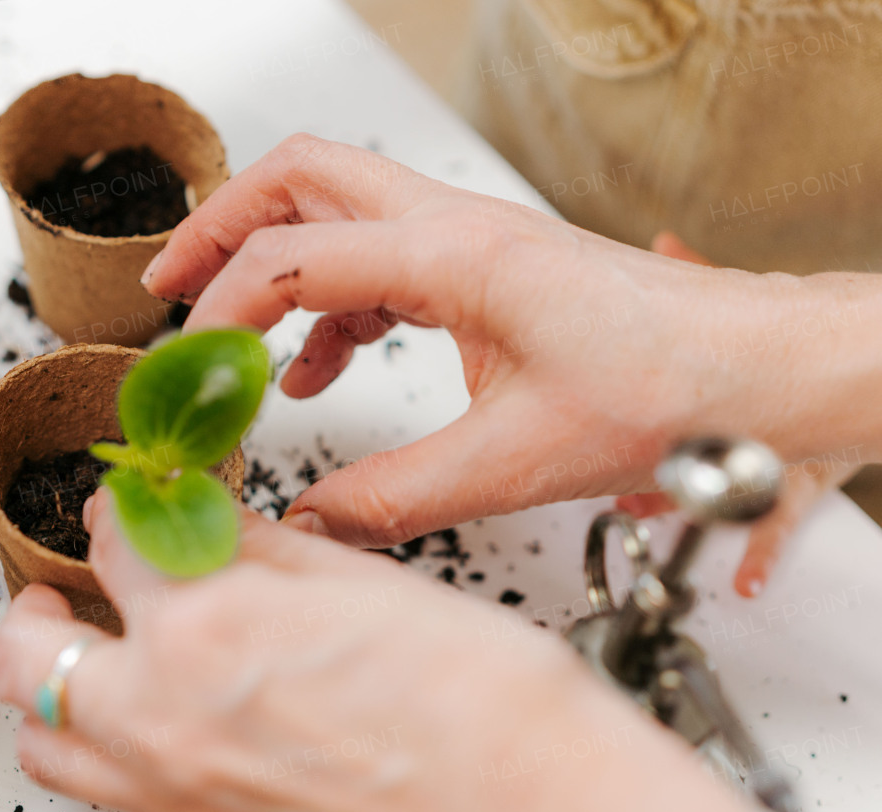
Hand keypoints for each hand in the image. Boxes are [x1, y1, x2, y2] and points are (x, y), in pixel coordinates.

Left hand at [0, 492, 776, 811]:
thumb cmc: (479, 705)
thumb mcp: (359, 579)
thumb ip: (259, 550)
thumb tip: (211, 525)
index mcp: (203, 627)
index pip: (110, 539)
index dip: (123, 509)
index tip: (137, 507)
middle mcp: (166, 720)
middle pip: (27, 654)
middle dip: (39, 606)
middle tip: (69, 585)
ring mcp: (178, 795)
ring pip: (47, 746)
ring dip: (54, 690)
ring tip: (94, 659)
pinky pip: (119, 793)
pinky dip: (116, 751)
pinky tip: (169, 721)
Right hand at [142, 134, 879, 558]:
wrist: (750, 369)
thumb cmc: (668, 390)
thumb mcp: (515, 462)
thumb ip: (395, 499)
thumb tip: (309, 526)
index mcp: (453, 255)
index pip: (292, 258)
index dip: (220, 314)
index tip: (188, 372)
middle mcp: (452, 227)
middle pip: (299, 178)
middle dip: (220, 227)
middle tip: (169, 288)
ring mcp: (465, 240)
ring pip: (334, 209)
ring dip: (270, 262)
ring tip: (228, 334)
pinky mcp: (479, 269)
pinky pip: (375, 263)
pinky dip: (328, 310)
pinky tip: (320, 372)